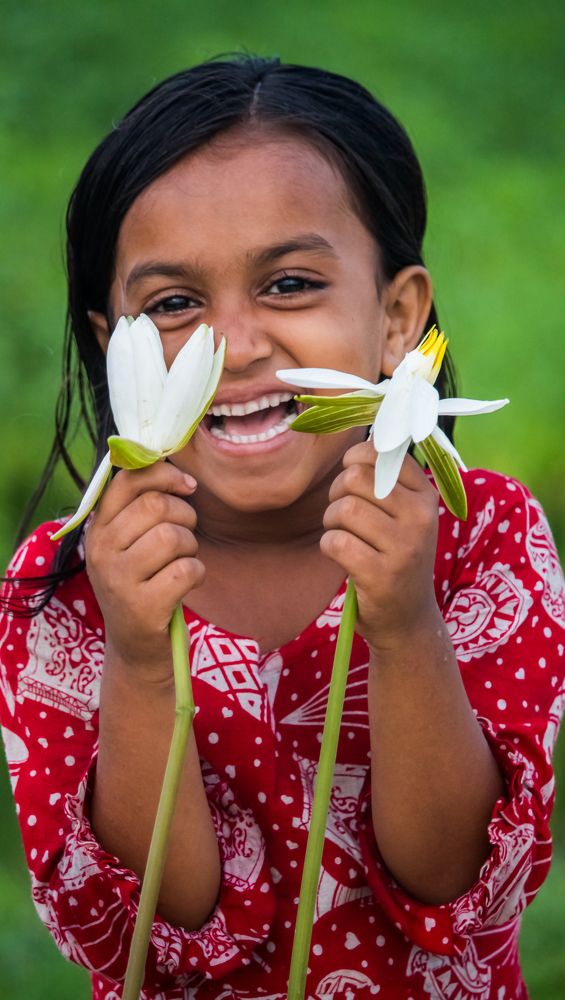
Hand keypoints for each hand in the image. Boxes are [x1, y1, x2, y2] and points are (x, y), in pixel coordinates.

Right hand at [85, 461, 203, 677]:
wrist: (136, 650)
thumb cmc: (142, 586)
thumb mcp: (129, 545)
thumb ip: (142, 507)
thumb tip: (174, 464)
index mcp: (98, 528)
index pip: (127, 480)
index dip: (164, 474)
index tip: (187, 486)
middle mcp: (101, 551)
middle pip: (156, 506)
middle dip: (185, 516)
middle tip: (185, 536)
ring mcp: (118, 580)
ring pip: (173, 537)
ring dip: (191, 547)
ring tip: (183, 562)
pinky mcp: (142, 606)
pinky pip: (186, 569)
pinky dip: (197, 574)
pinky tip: (186, 585)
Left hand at [321, 441, 440, 652]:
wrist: (407, 620)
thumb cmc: (396, 557)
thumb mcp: (404, 516)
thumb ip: (387, 478)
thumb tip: (364, 433)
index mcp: (426, 495)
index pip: (382, 453)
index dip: (355, 461)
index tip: (354, 482)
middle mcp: (421, 517)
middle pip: (355, 478)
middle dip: (337, 494)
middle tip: (343, 515)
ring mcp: (404, 547)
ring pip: (343, 509)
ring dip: (331, 522)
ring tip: (344, 537)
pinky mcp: (381, 574)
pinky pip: (335, 542)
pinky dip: (329, 547)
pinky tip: (343, 557)